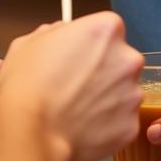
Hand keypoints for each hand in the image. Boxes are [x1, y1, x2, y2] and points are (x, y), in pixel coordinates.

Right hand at [0, 11, 143, 160]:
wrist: (30, 131)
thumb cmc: (27, 85)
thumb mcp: (30, 42)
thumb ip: (54, 32)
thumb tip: (62, 33)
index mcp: (107, 29)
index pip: (107, 30)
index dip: (89, 45)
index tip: (77, 56)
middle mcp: (128, 58)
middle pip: (120, 61)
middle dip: (103, 71)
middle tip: (75, 86)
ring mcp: (133, 93)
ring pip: (122, 93)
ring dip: (106, 99)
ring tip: (75, 110)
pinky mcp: (131, 125)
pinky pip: (120, 122)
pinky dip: (105, 126)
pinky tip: (81, 127)